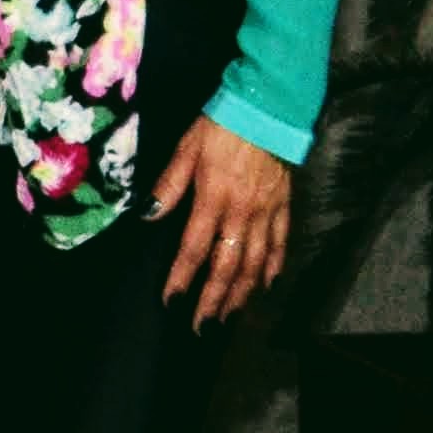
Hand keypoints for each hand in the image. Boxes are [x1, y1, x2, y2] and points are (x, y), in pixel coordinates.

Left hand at [149, 115, 288, 325]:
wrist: (269, 107)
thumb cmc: (222, 126)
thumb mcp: (185, 149)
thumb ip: (168, 186)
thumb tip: (148, 216)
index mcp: (213, 199)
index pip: (194, 248)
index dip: (182, 277)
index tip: (171, 301)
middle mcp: (242, 213)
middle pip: (228, 266)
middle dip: (214, 299)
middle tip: (202, 325)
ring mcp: (267, 212)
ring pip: (256, 263)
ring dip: (242, 293)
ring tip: (229, 315)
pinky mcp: (284, 206)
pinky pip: (281, 243)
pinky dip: (274, 267)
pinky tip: (266, 285)